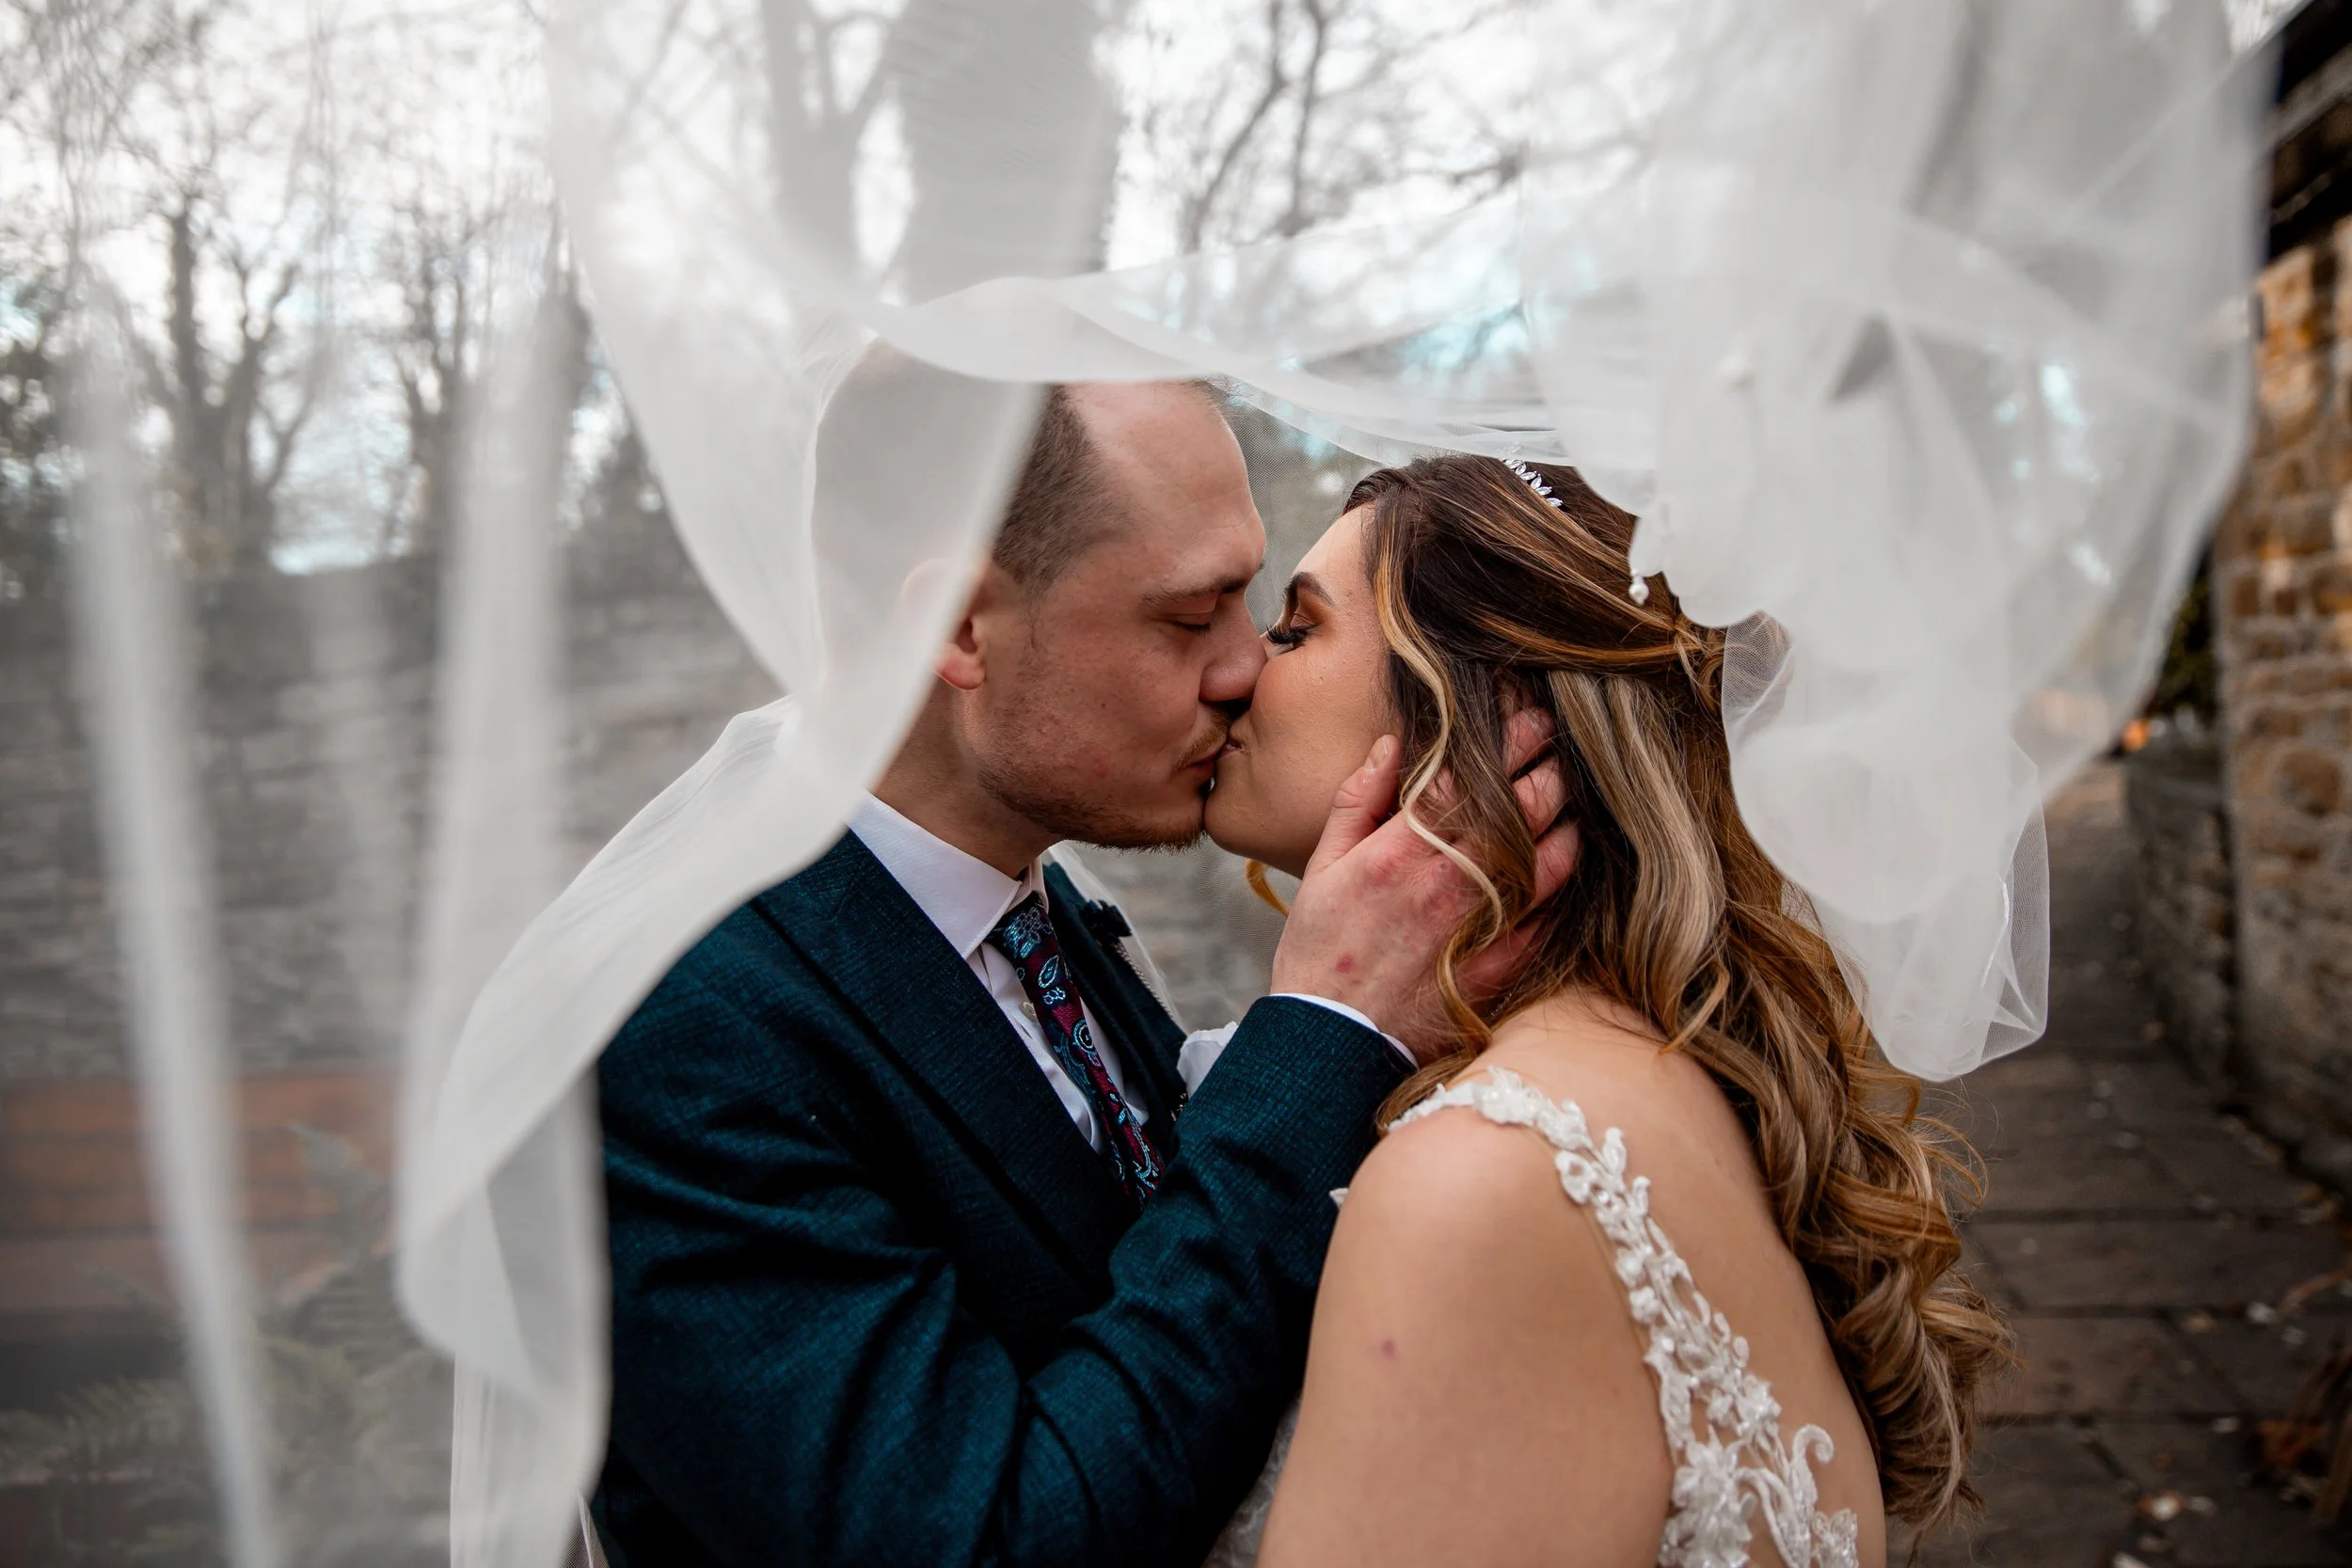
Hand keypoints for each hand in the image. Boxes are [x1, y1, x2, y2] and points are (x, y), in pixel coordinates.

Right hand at [1268, 712, 1581, 1063]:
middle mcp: (1445, 883)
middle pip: (1516, 812)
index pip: (1466, 778)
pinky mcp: (1496, 968)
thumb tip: (1390, 745)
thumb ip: (1356, 802)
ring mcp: (1476, 927)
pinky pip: (1547, 922)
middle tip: (1565, 747)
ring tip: (1576, 800)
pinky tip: (1573, 867)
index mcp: (1399, 852)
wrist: (1329, 1041)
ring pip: (1545, 861)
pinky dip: (1565, 890)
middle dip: (1548, 770)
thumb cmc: (1320, 952)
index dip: (1506, 741)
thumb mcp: (1321, 868)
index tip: (1532, 716)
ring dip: (1566, 823)